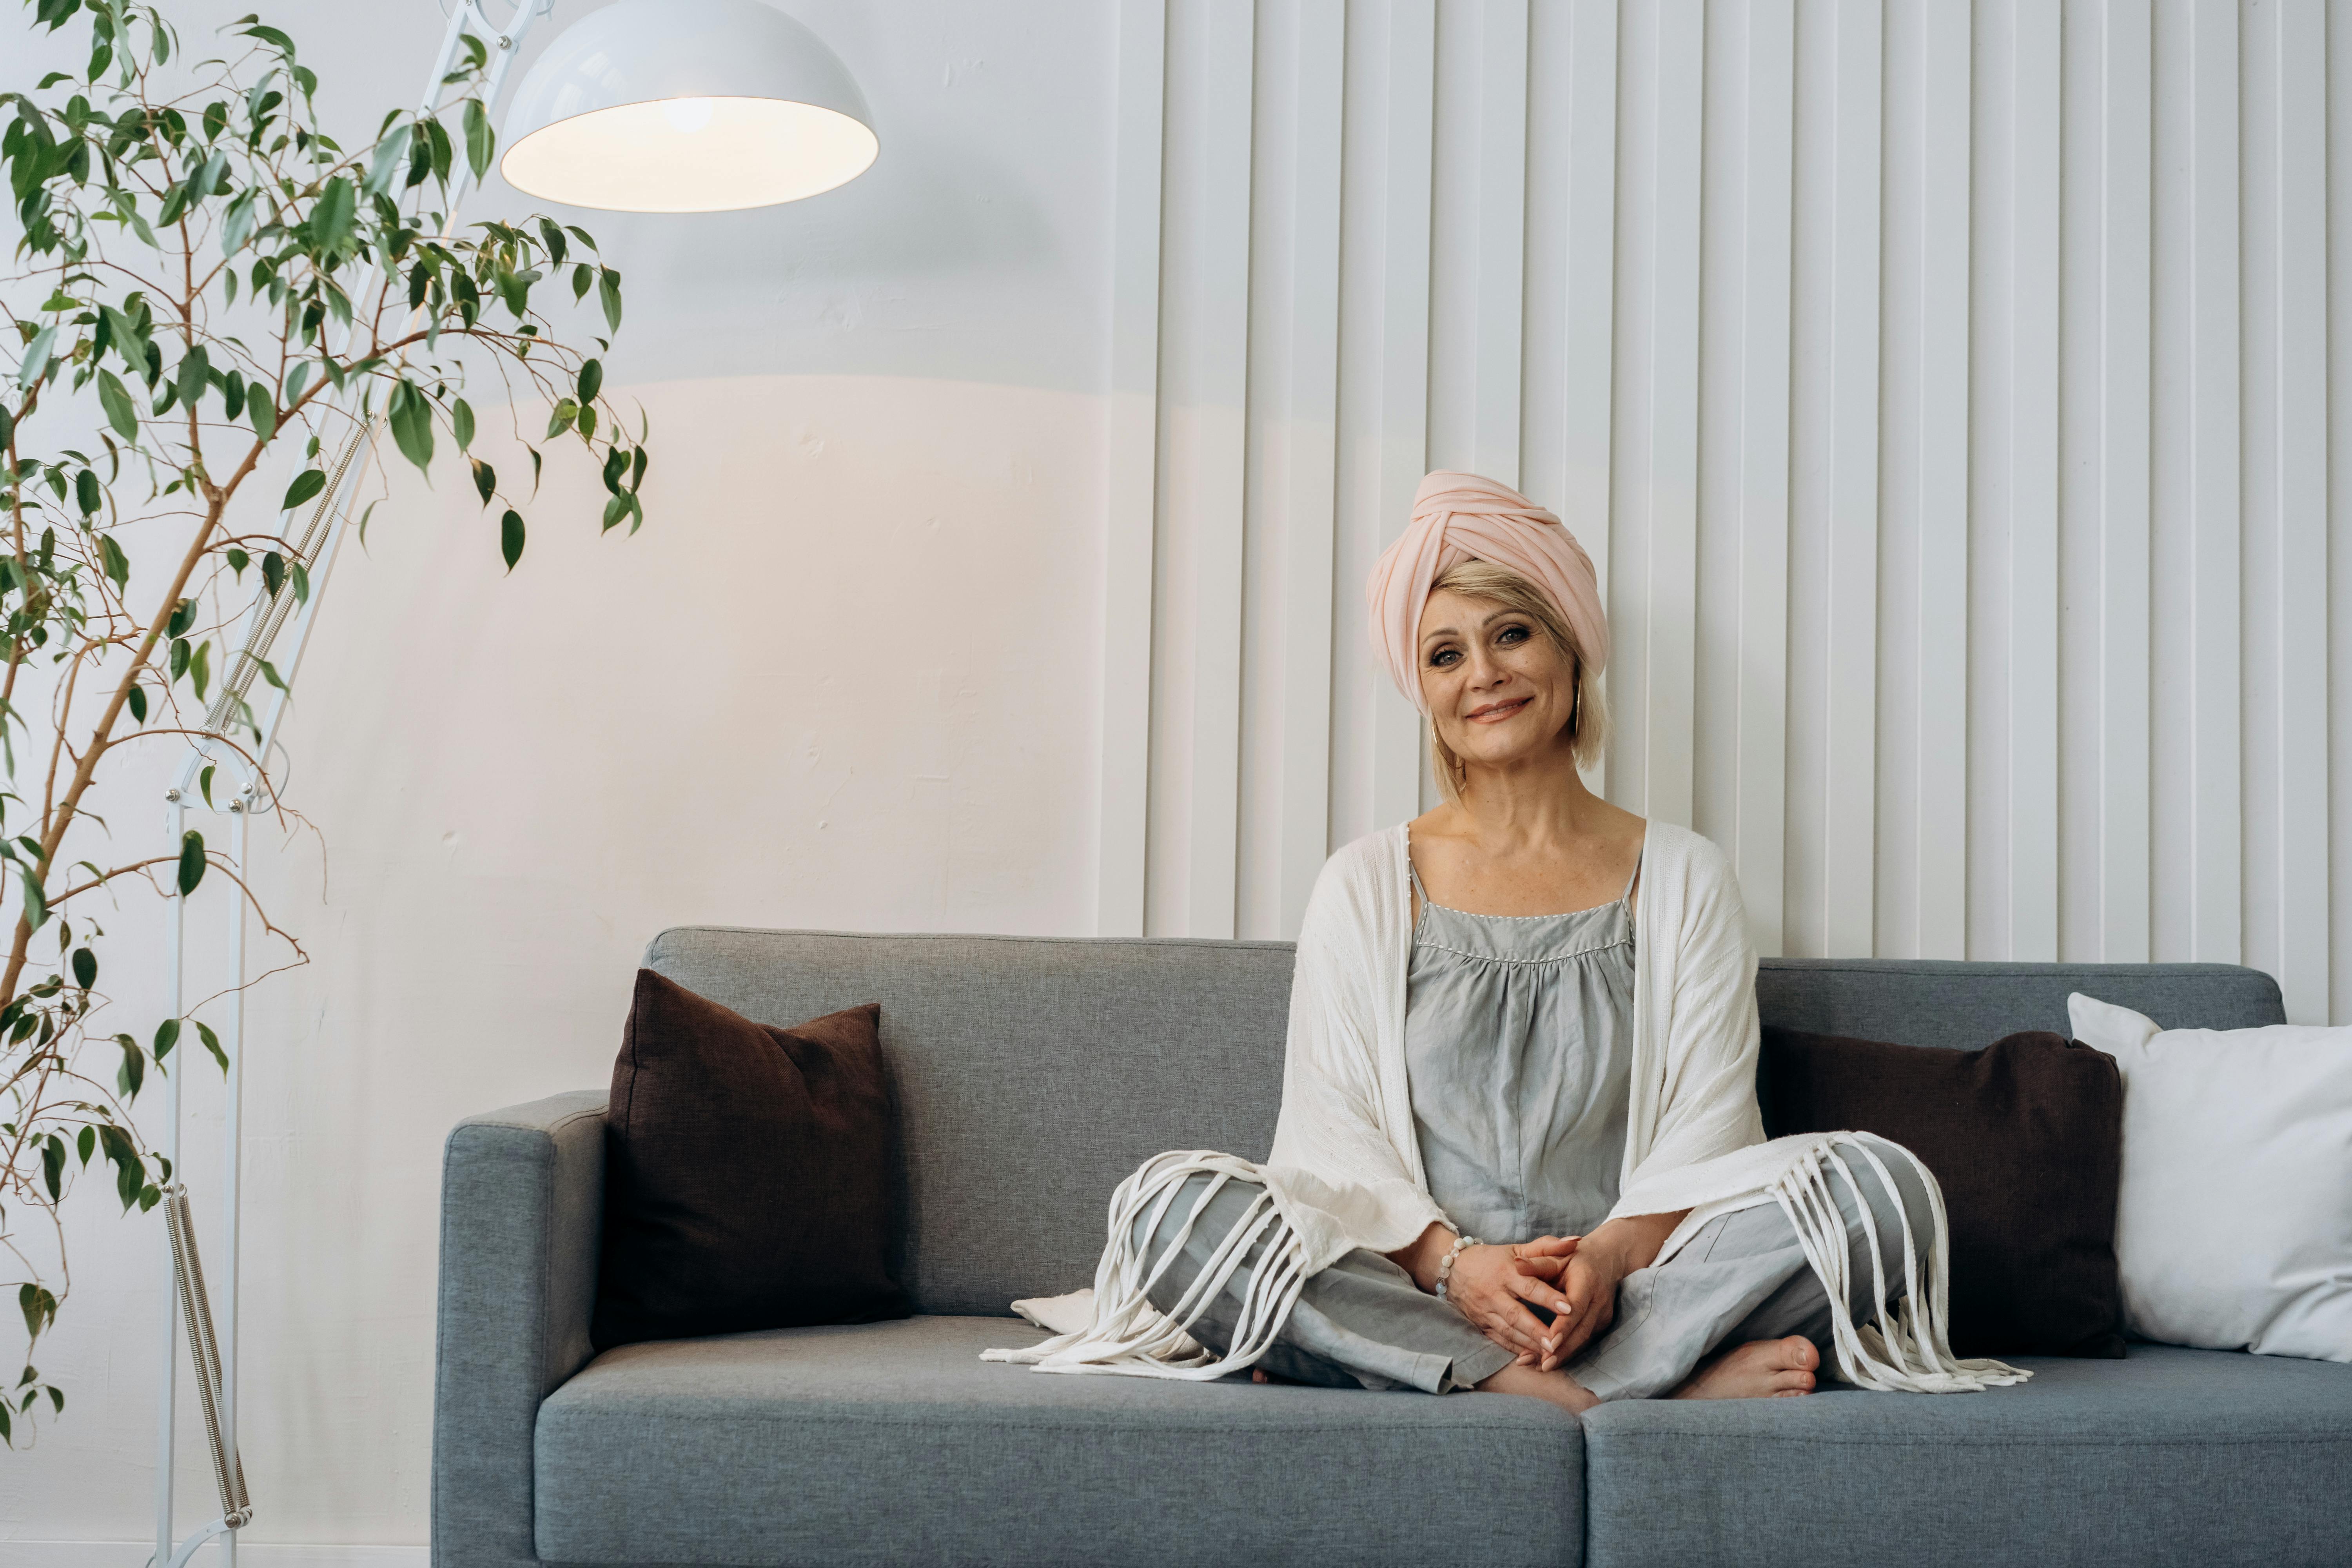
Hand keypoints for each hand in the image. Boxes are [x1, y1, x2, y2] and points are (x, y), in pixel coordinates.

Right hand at [1445, 1236, 1581, 1363]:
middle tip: (1557, 1343)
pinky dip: (1515, 1350)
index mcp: (1507, 1272)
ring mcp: (1486, 1311)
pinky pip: (1499, 1340)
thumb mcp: (1518, 1249)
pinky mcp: (1481, 1325)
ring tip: (1550, 1355)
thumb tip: (1576, 1241)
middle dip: (1537, 1330)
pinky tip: (1532, 1358)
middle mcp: (1494, 1293)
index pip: (1530, 1286)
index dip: (1549, 1298)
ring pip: (1508, 1331)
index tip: (1569, 1308)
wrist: (1453, 1268)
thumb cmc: (1493, 1259)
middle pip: (1517, 1314)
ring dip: (1529, 1344)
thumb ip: (1548, 1247)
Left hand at [1537, 1244, 1627, 1369]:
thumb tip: (1517, 1265)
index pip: (1575, 1308)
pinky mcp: (1602, 1325)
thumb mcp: (1557, 1256)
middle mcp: (1599, 1301)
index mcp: (1587, 1281)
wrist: (1605, 1259)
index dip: (1563, 1326)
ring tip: (1541, 1367)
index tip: (1548, 1342)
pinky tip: (1550, 1361)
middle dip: (1562, 1349)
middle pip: (1581, 1330)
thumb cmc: (1574, 1257)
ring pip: (1583, 1340)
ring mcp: (1603, 1315)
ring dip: (1563, 1355)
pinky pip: (1584, 1341)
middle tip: (1542, 1364)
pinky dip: (1567, 1352)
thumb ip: (1538, 1263)